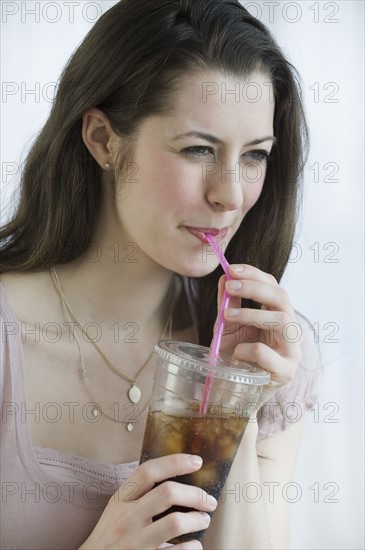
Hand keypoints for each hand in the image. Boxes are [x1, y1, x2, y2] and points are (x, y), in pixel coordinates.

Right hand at [79, 454, 216, 549]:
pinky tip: (193, 544)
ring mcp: (135, 543)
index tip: (197, 461)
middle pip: (168, 493)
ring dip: (198, 520)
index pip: (148, 471)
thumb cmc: (112, 534)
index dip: (175, 462)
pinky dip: (193, 547)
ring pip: (176, 523)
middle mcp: (126, 519)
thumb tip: (177, 475)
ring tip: (204, 520)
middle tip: (209, 500)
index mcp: (120, 500)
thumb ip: (139, 493)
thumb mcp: (118, 508)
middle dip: (195, 494)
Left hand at [217, 264, 302, 405]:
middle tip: (230, 286)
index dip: (254, 274)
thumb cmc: (236, 358)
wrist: (236, 394)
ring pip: (282, 321)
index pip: (273, 285)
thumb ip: (228, 304)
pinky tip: (236, 353)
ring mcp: (292, 350)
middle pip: (282, 297)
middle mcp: (290, 329)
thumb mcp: (229, 327)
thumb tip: (223, 277)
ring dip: (252, 314)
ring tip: (227, 317)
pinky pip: (268, 353)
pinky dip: (248, 349)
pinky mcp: (286, 371)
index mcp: (277, 315)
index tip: (231, 269)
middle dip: (255, 288)